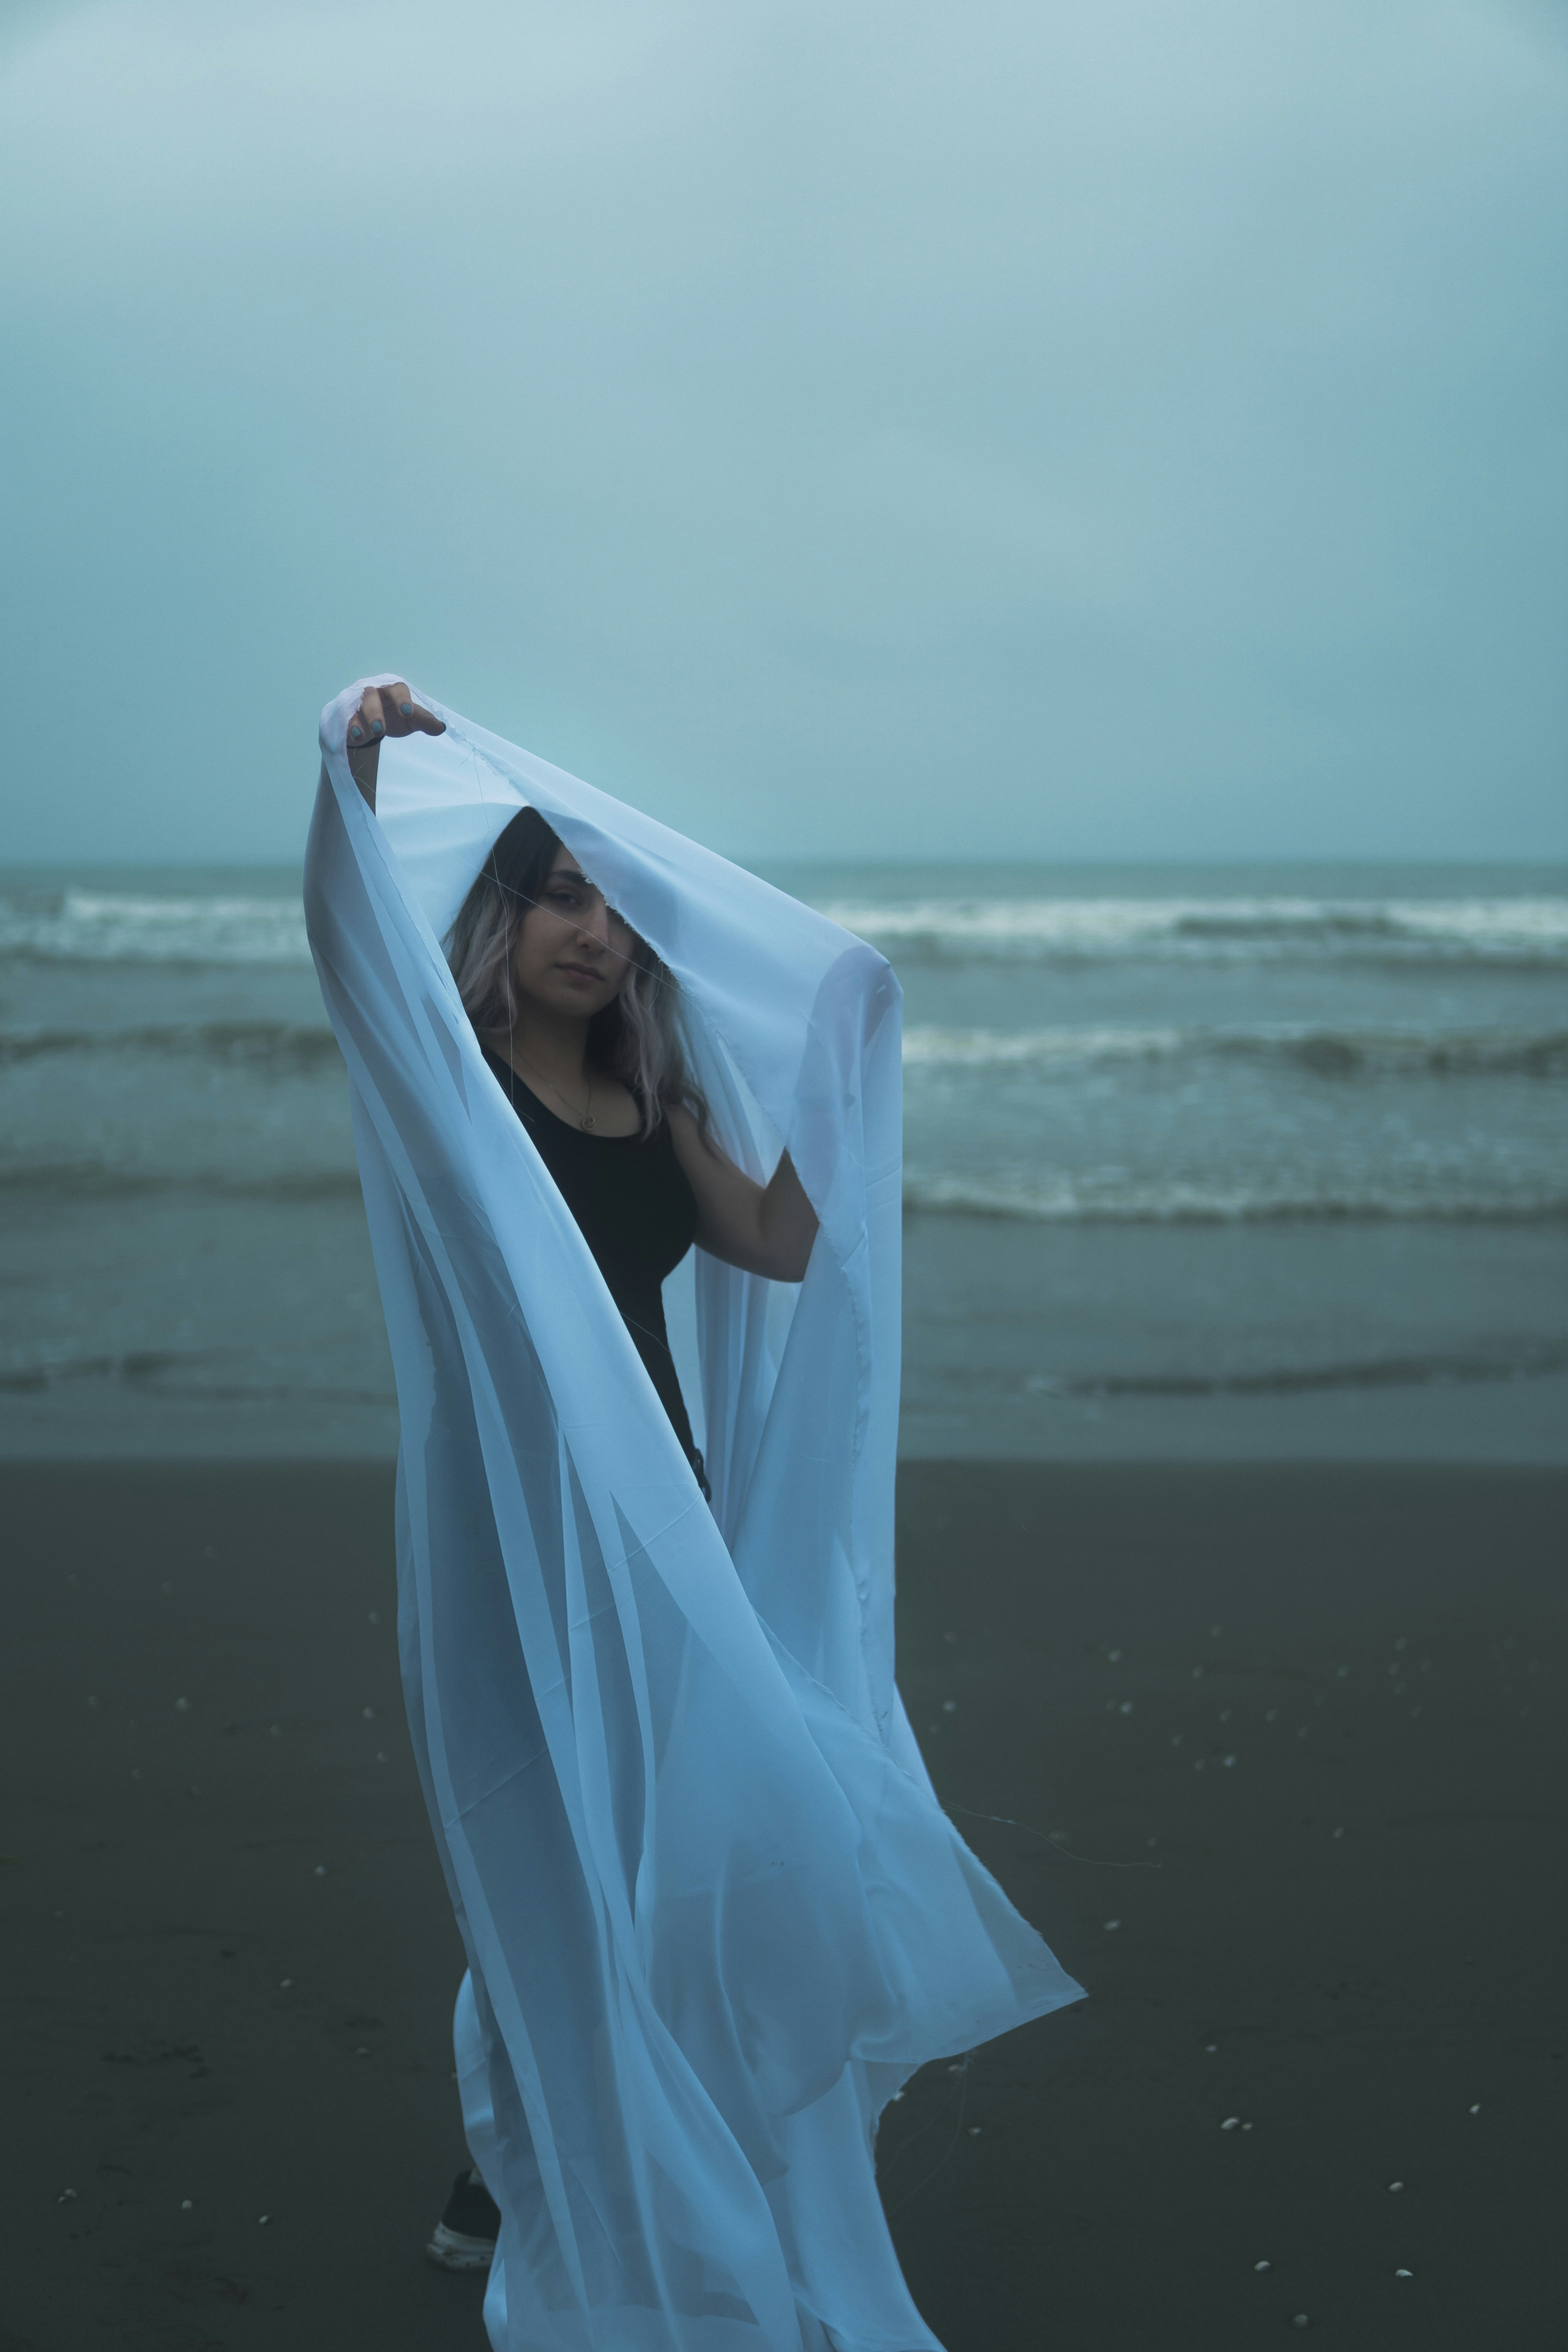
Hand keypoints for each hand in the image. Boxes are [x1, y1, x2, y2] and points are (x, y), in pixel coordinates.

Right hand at [345, 680, 444, 809]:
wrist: (370, 723)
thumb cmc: (393, 716)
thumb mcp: (410, 720)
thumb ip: (424, 721)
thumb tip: (442, 728)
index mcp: (391, 690)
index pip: (397, 689)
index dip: (402, 699)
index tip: (407, 713)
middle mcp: (372, 692)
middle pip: (371, 696)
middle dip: (375, 712)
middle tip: (381, 730)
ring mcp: (356, 702)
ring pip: (355, 707)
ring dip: (359, 721)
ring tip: (364, 736)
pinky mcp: (345, 713)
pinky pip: (344, 718)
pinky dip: (348, 727)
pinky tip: (354, 737)